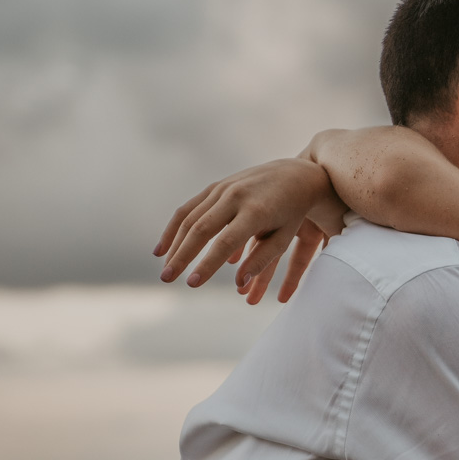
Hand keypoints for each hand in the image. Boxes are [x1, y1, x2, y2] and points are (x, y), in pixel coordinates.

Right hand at [153, 157, 345, 300]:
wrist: (295, 175)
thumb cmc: (292, 213)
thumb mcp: (283, 238)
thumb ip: (261, 260)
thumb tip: (239, 283)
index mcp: (255, 211)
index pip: (225, 243)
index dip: (207, 264)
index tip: (192, 284)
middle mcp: (235, 196)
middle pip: (200, 229)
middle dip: (181, 256)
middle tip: (167, 279)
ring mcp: (223, 188)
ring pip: (189, 217)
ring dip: (173, 244)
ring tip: (165, 268)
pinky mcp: (216, 186)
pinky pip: (188, 207)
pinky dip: (174, 228)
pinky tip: (163, 248)